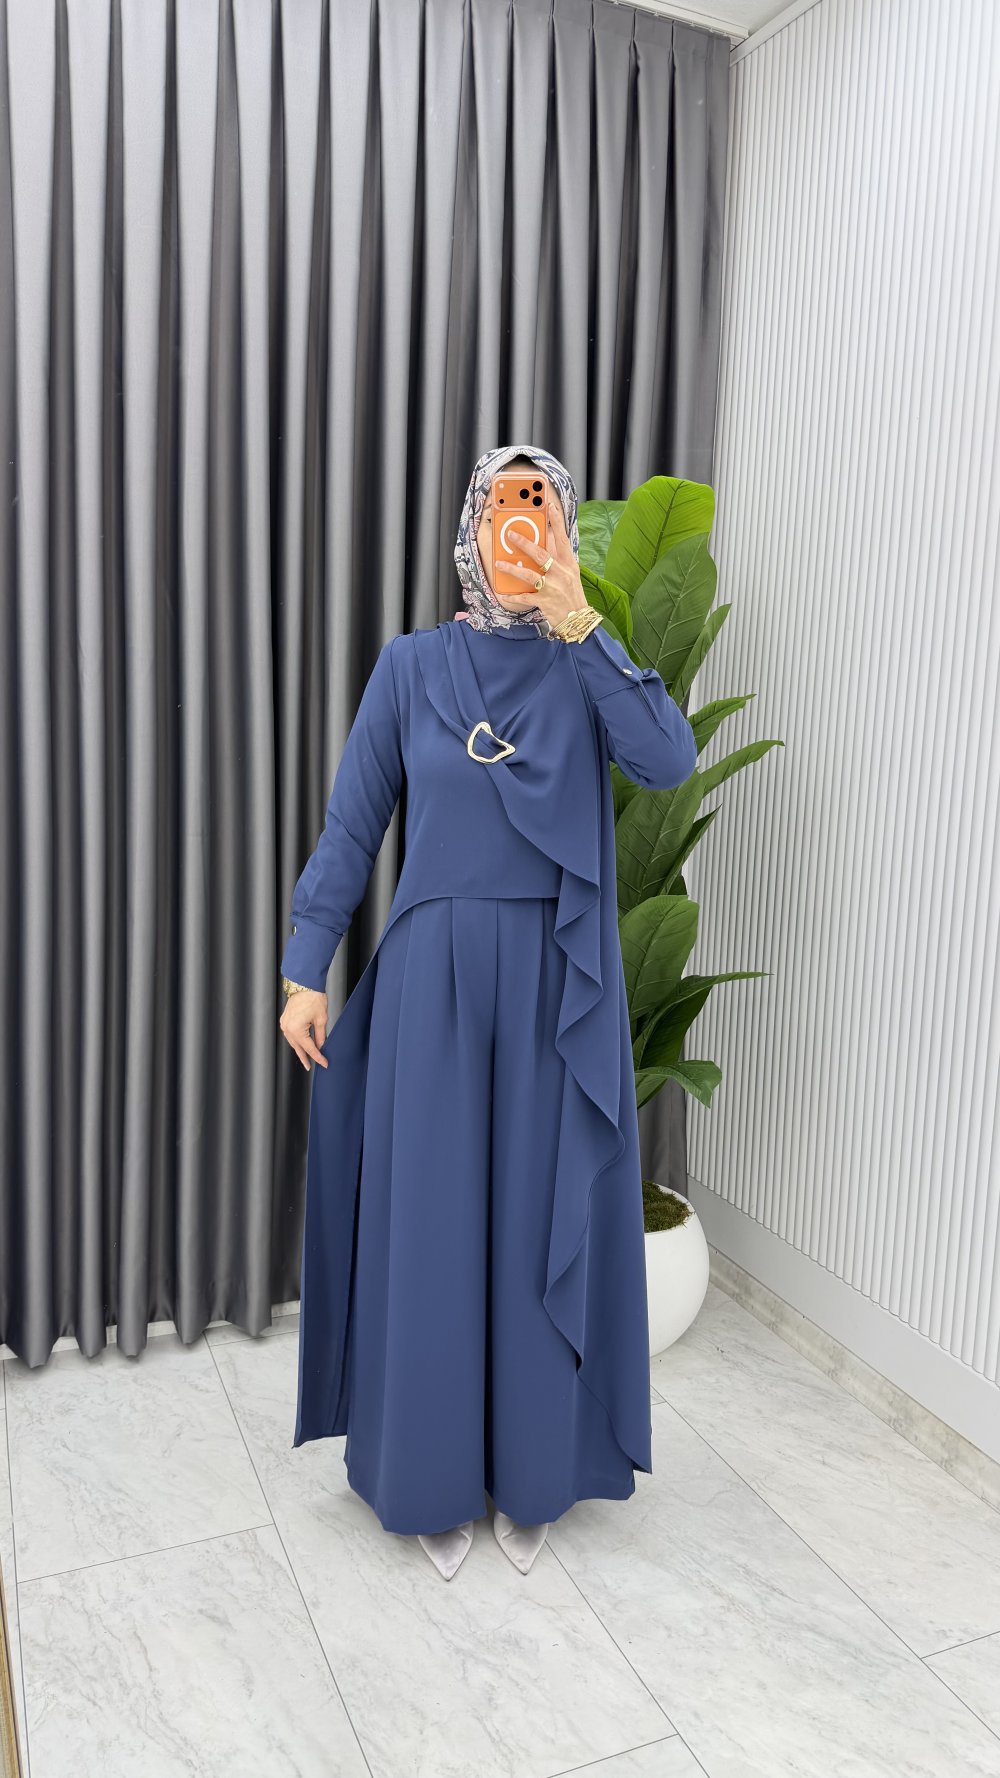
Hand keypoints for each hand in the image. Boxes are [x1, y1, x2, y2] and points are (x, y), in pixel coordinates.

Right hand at [280, 988, 329, 1070]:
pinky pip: (290, 1035)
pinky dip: (296, 1041)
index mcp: (296, 1030)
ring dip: (300, 1050)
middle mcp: (288, 1028)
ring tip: (306, 1058)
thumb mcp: (321, 1020)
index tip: (324, 1063)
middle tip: (311, 1066)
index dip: (318, 1057)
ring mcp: (284, 1024)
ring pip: (293, 1042)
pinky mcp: (285, 1020)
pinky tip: (301, 1045)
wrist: (305, 985)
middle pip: (298, 1048)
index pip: (309, 1048)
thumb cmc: (313, 998)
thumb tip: (321, 1047)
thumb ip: (320, 1036)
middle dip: (306, 1057)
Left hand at [486, 492, 585, 629]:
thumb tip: (545, 542)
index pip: (563, 538)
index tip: (550, 506)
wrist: (577, 620)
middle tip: (510, 534)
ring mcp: (552, 587)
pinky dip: (513, 596)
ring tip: (500, 564)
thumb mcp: (571, 573)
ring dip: (513, 569)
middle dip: (524, 543)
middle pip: (541, 554)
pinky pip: (524, 597)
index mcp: (569, 564)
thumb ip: (559, 558)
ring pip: (529, 575)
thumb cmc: (572, 594)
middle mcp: (561, 573)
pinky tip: (503, 593)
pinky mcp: (544, 602)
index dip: (557, 521)